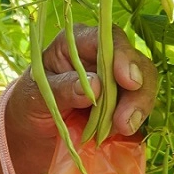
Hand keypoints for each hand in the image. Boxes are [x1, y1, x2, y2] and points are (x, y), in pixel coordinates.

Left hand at [9, 23, 155, 138]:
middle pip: (135, 63)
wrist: (32, 129)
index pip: (108, 39)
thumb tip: (96, 85)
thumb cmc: (29, 102)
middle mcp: (103, 57)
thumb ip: (62, 88)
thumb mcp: (36, 95)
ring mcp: (116, 82)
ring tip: (122, 129)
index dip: (123, 56)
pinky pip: (139, 109)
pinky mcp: (124, 104)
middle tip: (125, 120)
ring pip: (144, 87)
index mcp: (78, 42)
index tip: (127, 80)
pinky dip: (135, 122)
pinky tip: (121, 134)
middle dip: (137, 91)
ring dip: (138, 108)